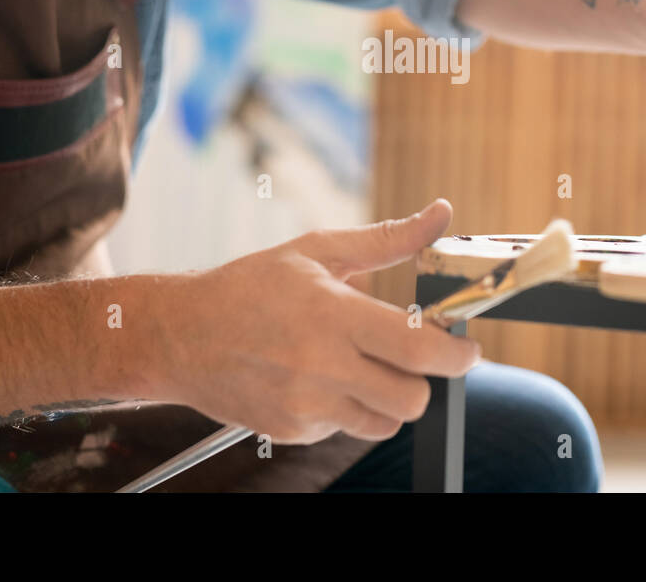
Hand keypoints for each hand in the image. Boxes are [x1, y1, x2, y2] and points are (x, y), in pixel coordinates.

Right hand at [153, 199, 479, 443]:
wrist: (179, 335)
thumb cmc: (250, 286)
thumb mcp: (317, 249)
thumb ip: (387, 238)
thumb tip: (440, 214)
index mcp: (333, 314)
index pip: (418, 349)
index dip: (457, 353)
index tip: (467, 347)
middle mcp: (321, 365)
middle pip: (412, 397)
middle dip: (427, 380)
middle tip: (415, 357)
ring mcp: (305, 405)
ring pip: (385, 421)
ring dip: (389, 398)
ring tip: (364, 367)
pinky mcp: (292, 431)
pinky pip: (345, 430)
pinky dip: (347, 409)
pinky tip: (321, 379)